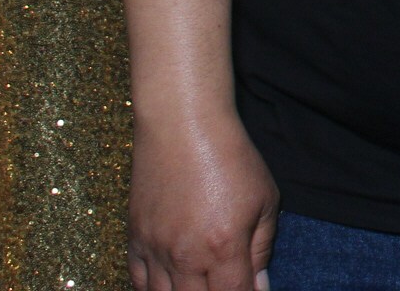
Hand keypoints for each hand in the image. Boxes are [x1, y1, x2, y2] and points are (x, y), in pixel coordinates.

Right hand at [126, 111, 279, 290]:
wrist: (182, 125)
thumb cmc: (231, 157)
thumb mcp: (264, 199)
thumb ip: (262, 248)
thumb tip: (260, 285)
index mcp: (222, 248)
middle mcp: (185, 256)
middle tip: (225, 284)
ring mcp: (155, 249)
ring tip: (199, 285)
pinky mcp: (135, 238)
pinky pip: (136, 280)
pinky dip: (152, 289)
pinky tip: (168, 285)